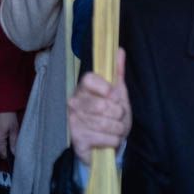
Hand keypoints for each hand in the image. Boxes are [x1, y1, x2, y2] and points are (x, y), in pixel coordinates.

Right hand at [0, 111, 19, 160]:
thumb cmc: (7, 115)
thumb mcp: (14, 129)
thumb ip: (14, 143)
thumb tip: (15, 152)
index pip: (3, 155)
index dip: (9, 154)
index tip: (13, 150)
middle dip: (5, 145)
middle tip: (10, 135)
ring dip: (0, 140)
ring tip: (5, 130)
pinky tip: (0, 128)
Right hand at [66, 49, 128, 165]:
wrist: (103, 143)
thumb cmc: (110, 115)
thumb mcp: (117, 94)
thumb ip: (117, 72)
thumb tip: (120, 50)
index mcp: (83, 88)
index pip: (90, 79)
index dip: (106, 89)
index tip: (114, 96)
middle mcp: (74, 102)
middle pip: (104, 106)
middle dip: (119, 115)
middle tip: (116, 117)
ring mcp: (74, 121)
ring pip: (108, 124)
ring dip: (118, 129)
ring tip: (114, 129)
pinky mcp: (78, 140)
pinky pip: (107, 139)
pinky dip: (114, 141)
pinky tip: (108, 140)